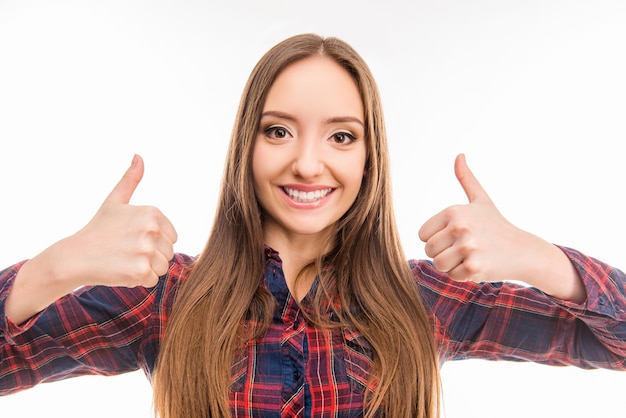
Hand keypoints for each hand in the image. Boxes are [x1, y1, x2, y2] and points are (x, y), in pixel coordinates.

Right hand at [57, 154, 177, 287]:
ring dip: (145, 269)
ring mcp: (146, 250)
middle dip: (150, 256)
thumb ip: (130, 179)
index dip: (154, 241)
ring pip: (162, 267)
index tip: (133, 239)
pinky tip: (120, 270)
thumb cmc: (98, 229)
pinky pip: (152, 280)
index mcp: (152, 212)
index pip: (171, 236)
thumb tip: (139, 156)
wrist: (74, 256)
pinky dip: (138, 280)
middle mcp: (152, 229)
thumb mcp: (115, 201)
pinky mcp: (141, 270)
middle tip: (126, 251)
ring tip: (124, 260)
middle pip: (168, 253)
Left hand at [418, 154, 535, 282]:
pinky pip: (453, 276)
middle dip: (444, 253)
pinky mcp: (474, 267)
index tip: (457, 236)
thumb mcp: (480, 200)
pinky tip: (480, 265)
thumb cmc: (497, 225)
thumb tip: (460, 155)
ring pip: (439, 264)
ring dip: (453, 265)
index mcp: (453, 211)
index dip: (438, 239)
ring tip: (471, 256)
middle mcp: (459, 226)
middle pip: (429, 250)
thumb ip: (466, 178)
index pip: (423, 234)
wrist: (524, 250)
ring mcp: (467, 247)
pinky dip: (464, 275)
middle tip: (466, 248)